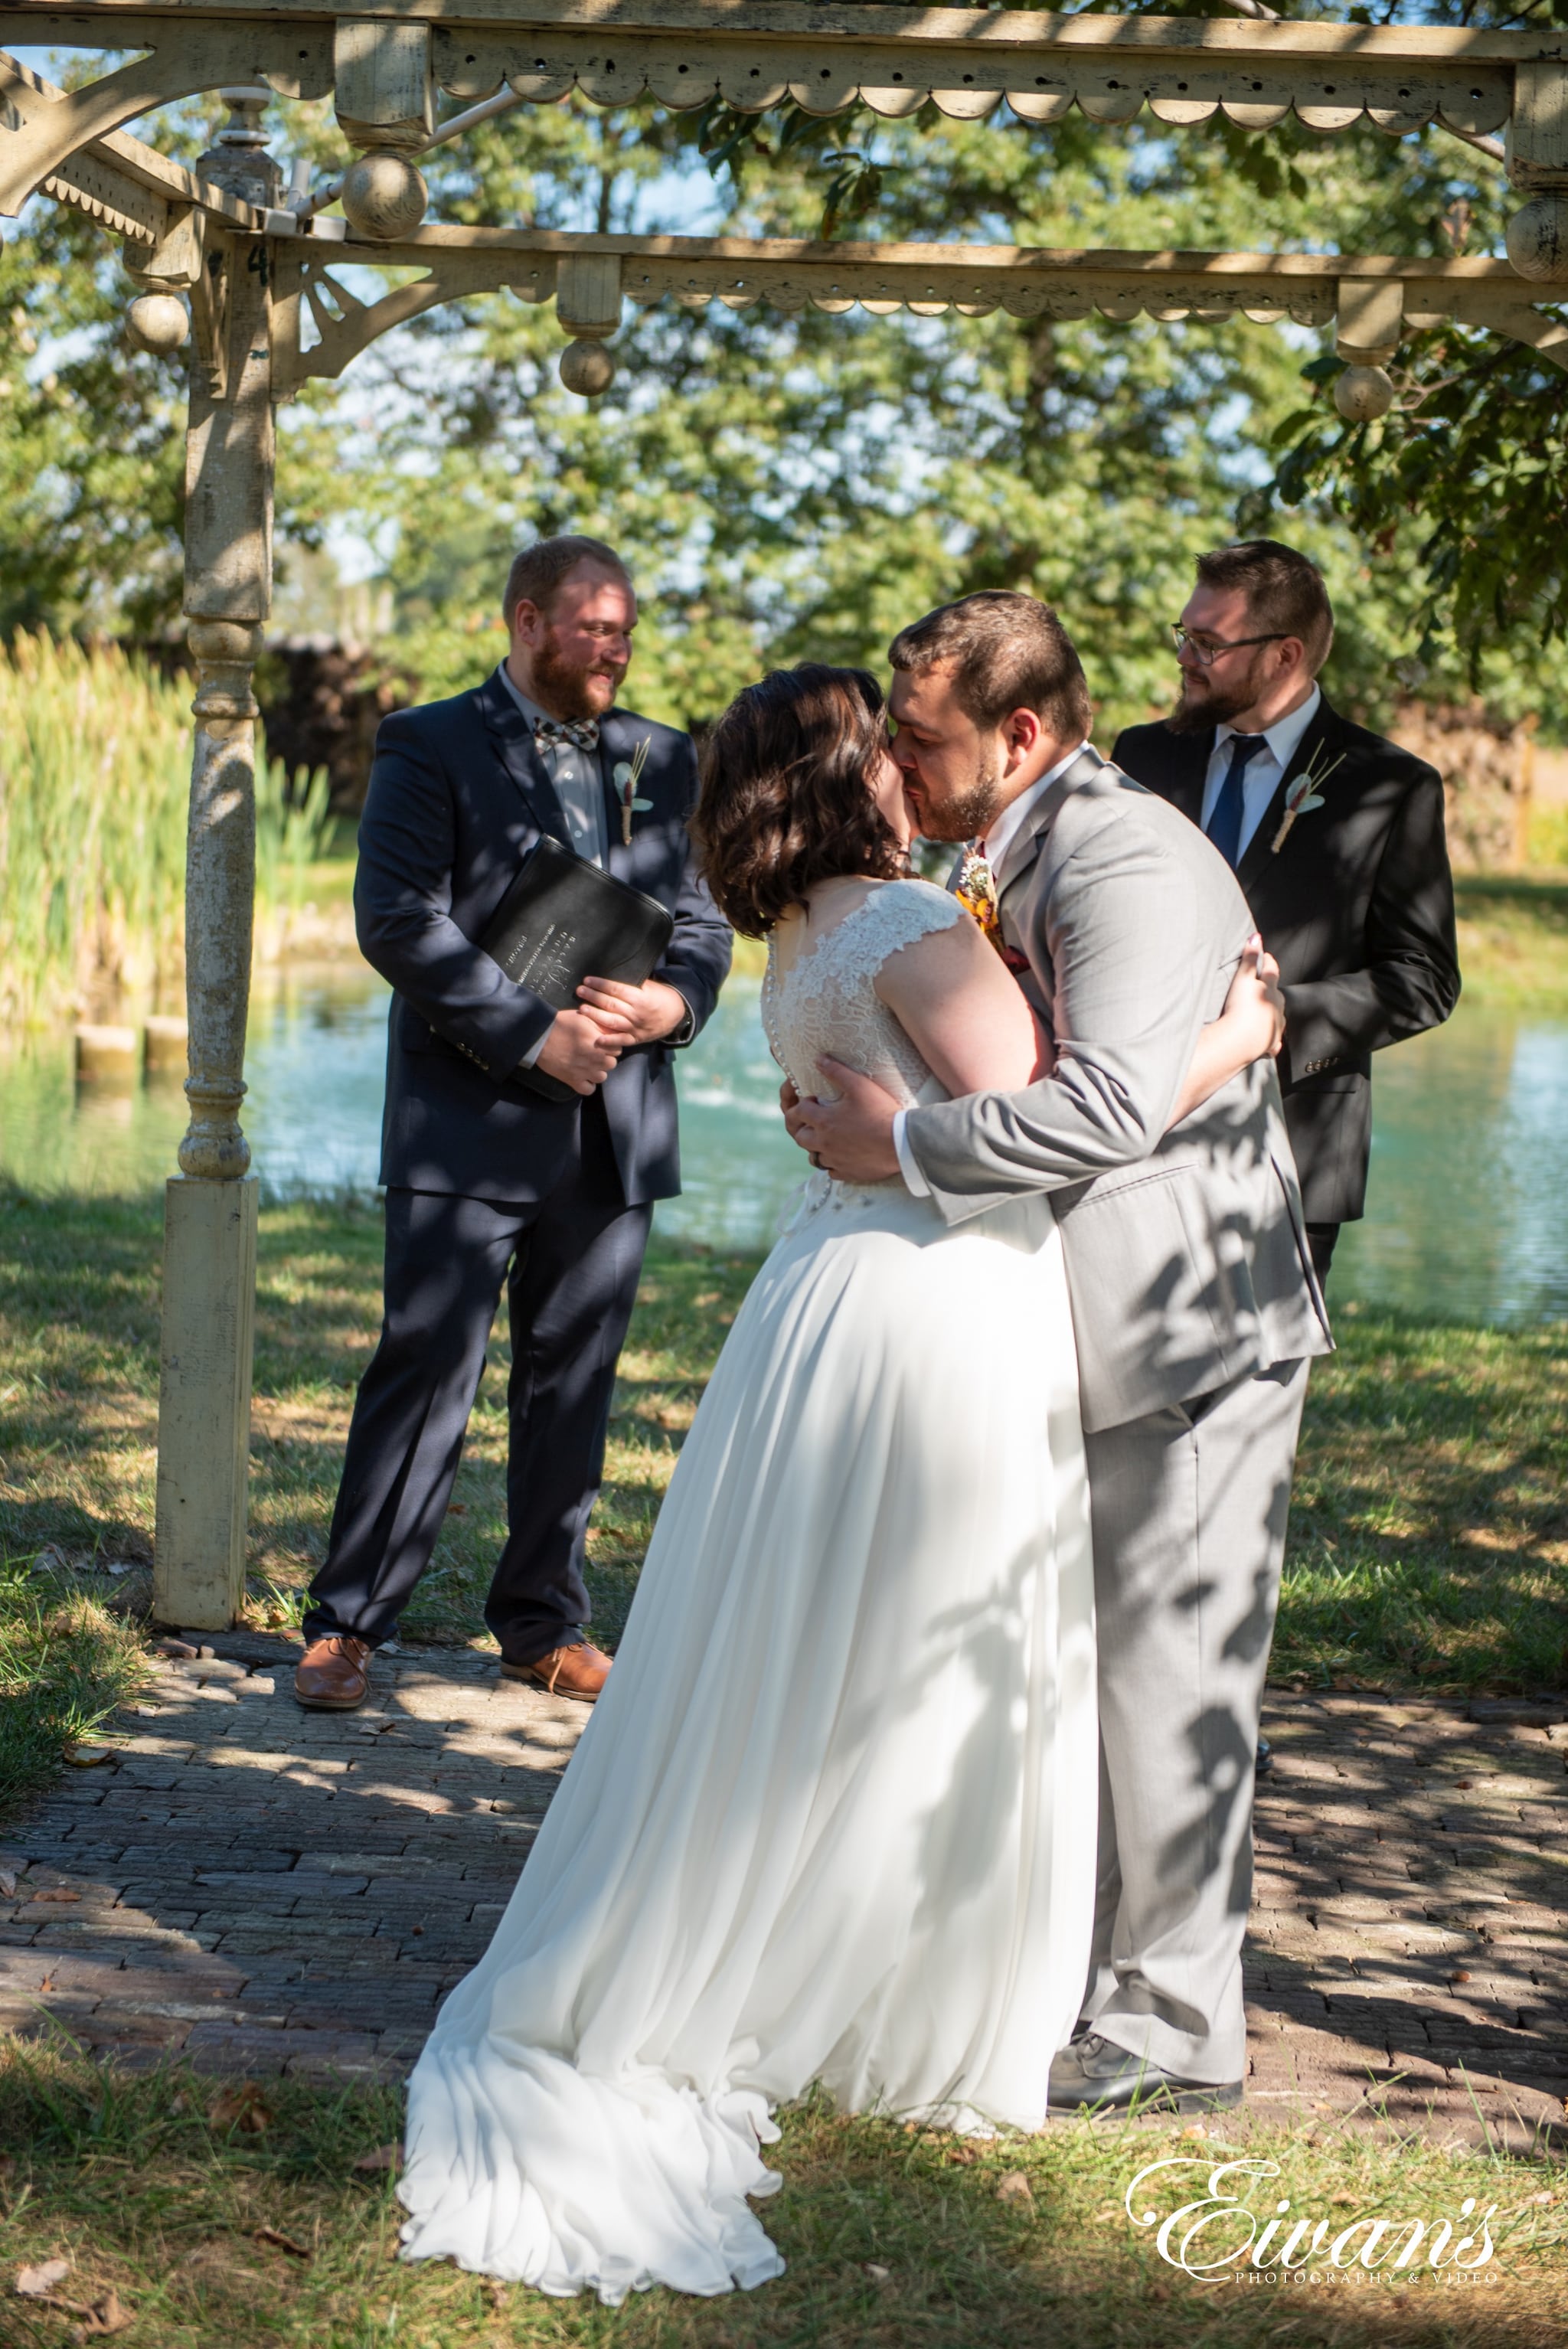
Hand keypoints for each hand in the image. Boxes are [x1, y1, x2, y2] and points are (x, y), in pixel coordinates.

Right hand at [533, 1007, 621, 1095]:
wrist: (539, 1037)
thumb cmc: (560, 1023)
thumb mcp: (584, 1017)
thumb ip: (601, 1025)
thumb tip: (613, 1032)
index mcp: (599, 1042)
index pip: (617, 1048)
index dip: (611, 1045)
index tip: (602, 1043)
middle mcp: (595, 1058)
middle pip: (612, 1063)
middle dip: (606, 1058)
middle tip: (595, 1053)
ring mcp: (585, 1071)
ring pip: (602, 1077)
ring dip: (598, 1071)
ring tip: (589, 1065)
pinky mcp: (573, 1080)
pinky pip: (589, 1090)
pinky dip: (588, 1085)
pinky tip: (583, 1077)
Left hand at [576, 975, 689, 1047]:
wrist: (677, 1015)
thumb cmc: (660, 996)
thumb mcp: (650, 986)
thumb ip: (633, 983)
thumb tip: (612, 974)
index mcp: (640, 997)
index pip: (616, 989)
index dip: (600, 984)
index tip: (587, 980)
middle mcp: (636, 1013)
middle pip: (610, 1004)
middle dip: (593, 997)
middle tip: (579, 991)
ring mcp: (635, 1027)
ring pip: (612, 1021)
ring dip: (595, 1015)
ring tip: (582, 1009)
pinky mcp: (635, 1038)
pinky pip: (621, 1040)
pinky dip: (609, 1041)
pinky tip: (597, 1039)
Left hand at [783, 1057, 902, 1183]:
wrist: (901, 1142)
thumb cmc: (880, 1111)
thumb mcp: (860, 1085)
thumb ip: (836, 1071)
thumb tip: (818, 1059)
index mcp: (824, 1121)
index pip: (799, 1111)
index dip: (802, 1103)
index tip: (812, 1100)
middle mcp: (825, 1142)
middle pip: (800, 1137)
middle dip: (801, 1127)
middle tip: (812, 1120)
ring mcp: (836, 1160)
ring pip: (813, 1157)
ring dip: (814, 1148)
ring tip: (823, 1140)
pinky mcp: (848, 1172)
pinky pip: (832, 1172)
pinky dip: (832, 1164)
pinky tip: (840, 1157)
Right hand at [1224, 931, 1285, 1060]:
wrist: (1241, 1040)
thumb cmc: (1241, 1008)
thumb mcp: (1243, 979)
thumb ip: (1249, 958)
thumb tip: (1256, 937)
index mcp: (1271, 990)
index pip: (1271, 971)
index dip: (1268, 962)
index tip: (1265, 956)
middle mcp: (1277, 1008)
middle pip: (1277, 994)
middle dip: (1272, 989)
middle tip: (1264, 985)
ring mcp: (1275, 1026)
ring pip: (1277, 1016)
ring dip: (1272, 1012)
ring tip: (1265, 1011)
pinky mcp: (1271, 1043)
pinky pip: (1273, 1041)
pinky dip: (1271, 1038)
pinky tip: (1269, 1041)